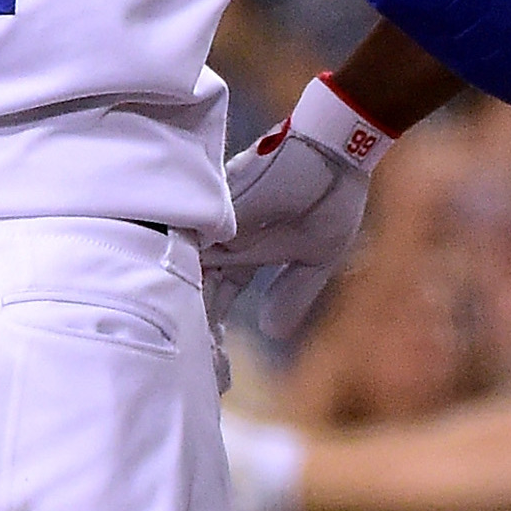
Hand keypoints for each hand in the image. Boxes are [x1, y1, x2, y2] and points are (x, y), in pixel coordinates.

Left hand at [201, 74, 391, 340]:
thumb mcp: (318, 255)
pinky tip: (179, 300)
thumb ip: (294, 291)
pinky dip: (188, 269)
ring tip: (175, 343)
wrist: (336, 146)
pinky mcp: (217, 202)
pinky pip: (194, 240)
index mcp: (248, 255)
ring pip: (189, 267)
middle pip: (195, 287)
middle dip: (191, 324)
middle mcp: (224, 240)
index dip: (214, 328)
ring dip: (184, 302)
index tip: (211, 365)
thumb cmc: (330, 195)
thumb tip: (271, 333)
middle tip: (186, 362)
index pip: (219, 297)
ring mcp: (217, 221)